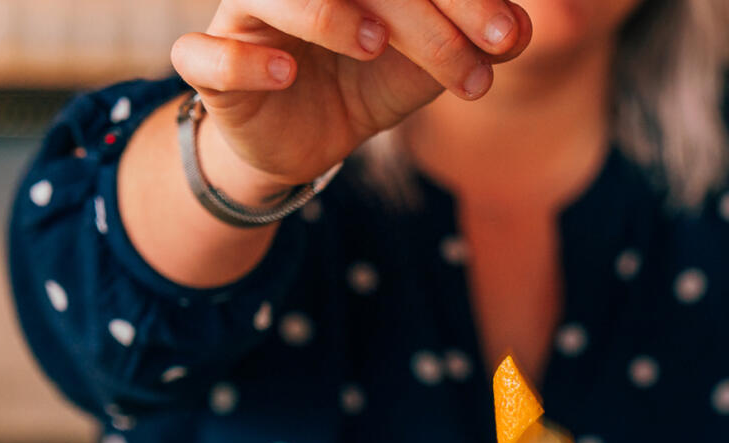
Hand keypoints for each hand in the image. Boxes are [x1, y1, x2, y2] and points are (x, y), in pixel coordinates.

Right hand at [171, 0, 533, 200]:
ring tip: (374, 44)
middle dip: (420, 16)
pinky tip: (282, 71)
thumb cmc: (363, 83)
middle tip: (471, 64)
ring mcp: (244, 16)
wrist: (301, 141)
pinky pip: (208, 56)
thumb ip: (470, 45)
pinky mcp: (210, 67)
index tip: (507, 38)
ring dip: (325, 14)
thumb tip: (521, 32)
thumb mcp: (426, 67)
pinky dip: (241, 60)